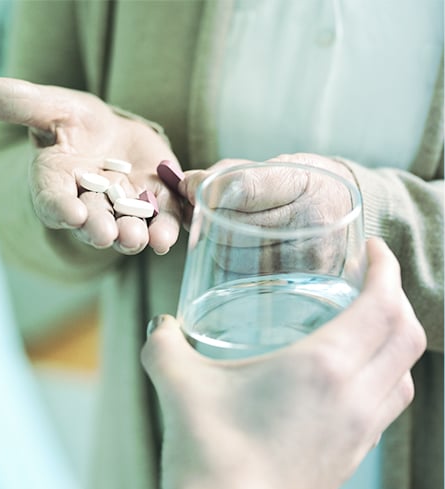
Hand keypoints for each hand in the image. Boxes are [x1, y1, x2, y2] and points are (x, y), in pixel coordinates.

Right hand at [0, 77, 181, 254]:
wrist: (112, 136)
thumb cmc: (74, 123)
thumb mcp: (51, 107)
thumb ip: (21, 104)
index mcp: (56, 182)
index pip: (53, 199)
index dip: (60, 208)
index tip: (70, 213)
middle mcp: (88, 202)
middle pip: (91, 220)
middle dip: (98, 228)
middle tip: (105, 235)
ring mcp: (123, 209)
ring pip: (126, 227)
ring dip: (132, 235)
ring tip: (138, 239)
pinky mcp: (155, 205)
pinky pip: (160, 221)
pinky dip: (165, 231)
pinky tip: (168, 237)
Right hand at [141, 238, 425, 488]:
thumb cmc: (211, 456)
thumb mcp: (178, 383)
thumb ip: (164, 343)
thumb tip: (161, 326)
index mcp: (324, 367)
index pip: (384, 305)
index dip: (387, 269)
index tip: (373, 250)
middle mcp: (355, 396)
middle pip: (408, 335)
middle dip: (396, 297)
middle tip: (368, 279)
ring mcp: (358, 432)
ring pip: (405, 373)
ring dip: (395, 340)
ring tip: (362, 324)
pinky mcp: (350, 458)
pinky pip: (387, 405)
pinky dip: (384, 377)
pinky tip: (344, 379)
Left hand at [178, 153, 357, 273]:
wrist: (345, 213)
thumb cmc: (299, 186)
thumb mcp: (271, 167)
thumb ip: (225, 174)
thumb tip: (182, 185)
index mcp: (304, 182)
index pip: (243, 188)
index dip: (207, 188)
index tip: (188, 186)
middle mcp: (312, 221)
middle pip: (231, 225)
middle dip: (207, 218)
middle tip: (200, 211)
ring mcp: (309, 257)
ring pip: (230, 255)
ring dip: (216, 243)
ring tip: (224, 231)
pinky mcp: (300, 284)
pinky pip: (242, 277)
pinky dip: (230, 264)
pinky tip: (240, 251)